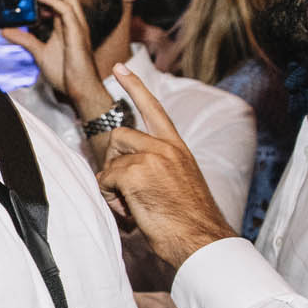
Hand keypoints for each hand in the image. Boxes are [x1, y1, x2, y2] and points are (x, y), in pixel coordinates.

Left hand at [2, 0, 108, 115]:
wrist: (79, 90)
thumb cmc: (65, 73)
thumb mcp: (39, 52)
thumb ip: (24, 39)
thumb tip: (5, 29)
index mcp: (67, 24)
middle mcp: (74, 21)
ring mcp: (78, 26)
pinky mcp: (77, 34)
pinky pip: (66, 11)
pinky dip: (52, 1)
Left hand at [96, 64, 237, 269]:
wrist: (201, 239)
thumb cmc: (187, 221)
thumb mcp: (174, 184)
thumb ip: (153, 167)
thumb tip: (117, 170)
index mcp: (177, 148)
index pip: (154, 109)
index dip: (135, 87)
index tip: (120, 67)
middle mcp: (166, 147)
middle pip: (119, 136)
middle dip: (114, 162)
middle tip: (126, 191)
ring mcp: (151, 157)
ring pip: (110, 161)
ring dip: (113, 185)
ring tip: (133, 205)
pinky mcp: (136, 172)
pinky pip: (105, 181)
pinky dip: (112, 199)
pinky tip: (132, 212)